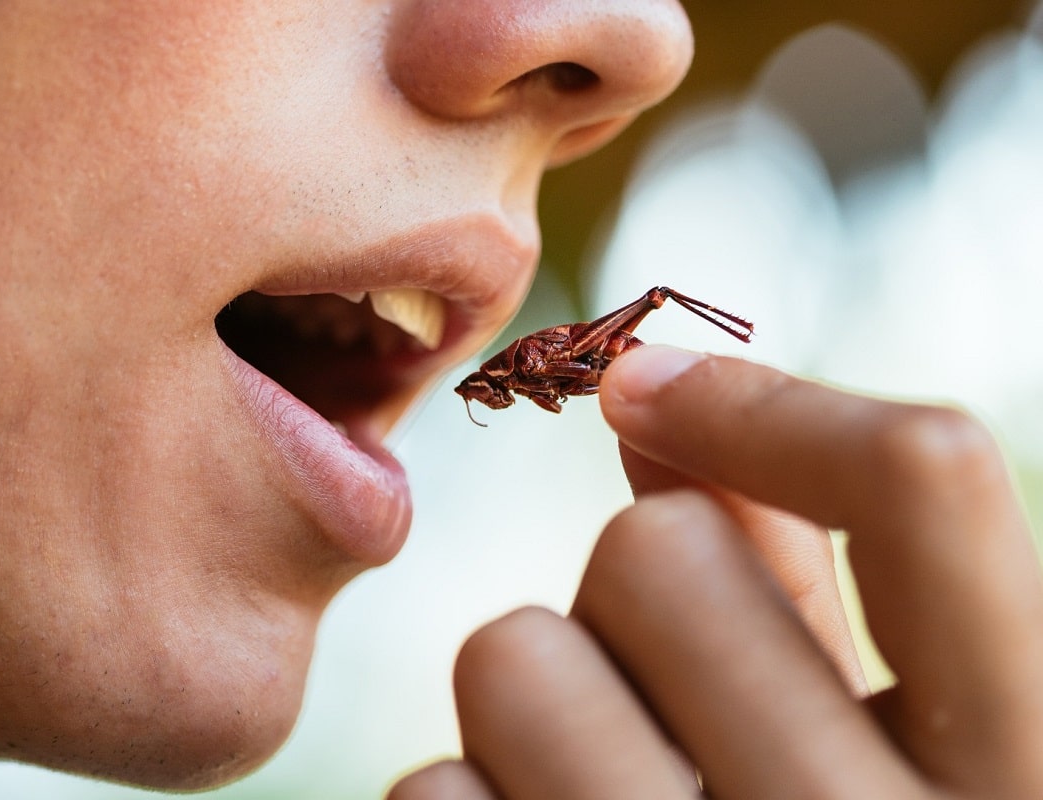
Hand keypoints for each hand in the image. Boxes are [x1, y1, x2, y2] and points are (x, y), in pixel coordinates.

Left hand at [391, 346, 1042, 798]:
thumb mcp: (888, 740)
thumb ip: (800, 570)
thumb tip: (658, 397)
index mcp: (1031, 767)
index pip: (925, 479)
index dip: (767, 404)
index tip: (645, 387)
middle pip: (654, 550)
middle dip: (635, 584)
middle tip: (668, 676)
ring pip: (517, 656)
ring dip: (542, 690)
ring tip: (605, 769)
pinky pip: (439, 794)